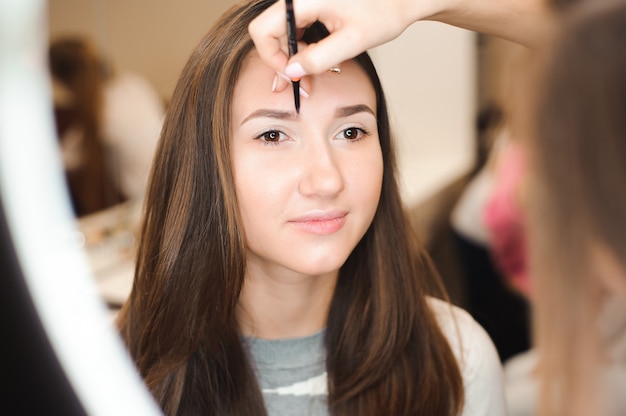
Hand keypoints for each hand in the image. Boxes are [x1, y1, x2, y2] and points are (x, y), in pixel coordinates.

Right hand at [248, 0, 428, 80]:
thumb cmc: (384, 13)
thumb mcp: (352, 42)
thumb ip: (319, 58)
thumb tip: (291, 71)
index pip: (263, 30)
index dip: (272, 58)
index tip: (292, 77)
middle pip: (271, 33)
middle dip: (285, 62)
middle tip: (304, 86)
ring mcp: (305, 1)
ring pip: (283, 34)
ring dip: (295, 59)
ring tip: (315, 76)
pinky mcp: (313, 6)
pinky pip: (297, 30)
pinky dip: (304, 49)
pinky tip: (320, 62)